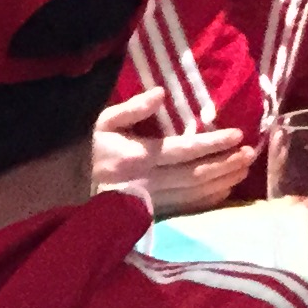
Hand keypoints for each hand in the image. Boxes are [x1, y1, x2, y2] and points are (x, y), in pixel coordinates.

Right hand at [91, 89, 255, 212]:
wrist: (57, 189)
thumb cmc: (85, 149)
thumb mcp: (102, 122)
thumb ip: (132, 109)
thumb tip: (161, 92)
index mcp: (137, 156)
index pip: (184, 150)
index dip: (213, 143)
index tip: (237, 135)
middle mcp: (146, 182)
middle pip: (195, 175)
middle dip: (226, 164)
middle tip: (250, 152)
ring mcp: (147, 202)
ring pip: (193, 194)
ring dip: (222, 182)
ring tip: (245, 168)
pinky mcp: (147, 215)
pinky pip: (183, 209)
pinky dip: (207, 201)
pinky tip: (224, 191)